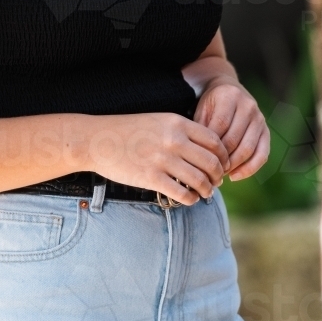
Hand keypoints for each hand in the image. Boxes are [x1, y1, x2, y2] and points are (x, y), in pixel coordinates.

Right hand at [86, 112, 229, 205]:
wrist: (98, 139)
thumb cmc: (129, 130)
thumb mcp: (159, 121)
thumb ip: (182, 131)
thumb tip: (205, 150)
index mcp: (177, 123)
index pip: (214, 141)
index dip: (224, 156)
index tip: (223, 164)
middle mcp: (173, 140)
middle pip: (211, 162)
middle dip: (218, 175)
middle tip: (217, 182)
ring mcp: (162, 160)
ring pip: (200, 180)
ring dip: (207, 190)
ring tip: (206, 192)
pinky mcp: (151, 178)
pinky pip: (182, 193)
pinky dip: (191, 199)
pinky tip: (190, 199)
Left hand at [194, 80, 269, 180]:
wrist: (229, 90)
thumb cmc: (212, 105)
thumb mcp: (202, 110)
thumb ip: (201, 129)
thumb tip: (198, 157)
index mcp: (229, 96)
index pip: (220, 125)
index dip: (210, 146)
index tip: (201, 160)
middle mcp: (248, 106)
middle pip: (234, 139)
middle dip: (221, 158)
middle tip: (208, 170)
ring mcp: (259, 118)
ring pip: (248, 148)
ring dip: (233, 165)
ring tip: (219, 173)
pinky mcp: (266, 130)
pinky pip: (262, 154)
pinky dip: (249, 169)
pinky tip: (235, 176)